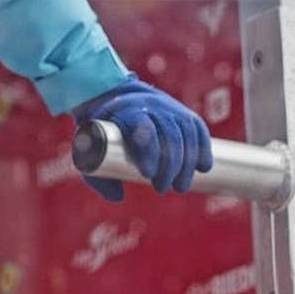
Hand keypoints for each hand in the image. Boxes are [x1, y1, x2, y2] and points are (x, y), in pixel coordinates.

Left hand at [71, 76, 212, 201]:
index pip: (143, 126)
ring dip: (187, 163)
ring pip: (185, 132)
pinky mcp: (182, 113)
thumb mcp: (91, 146)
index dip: (148, 150)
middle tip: (162, 188)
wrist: (115, 96)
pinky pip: (198, 129)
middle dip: (169, 164)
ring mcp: (170, 107)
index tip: (147, 174)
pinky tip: (204, 167)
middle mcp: (152, 105)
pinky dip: (203, 148)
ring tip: (181, 187)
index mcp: (127, 109)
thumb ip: (98, 172)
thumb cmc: (102, 127)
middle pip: (168, 133)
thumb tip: (118, 197)